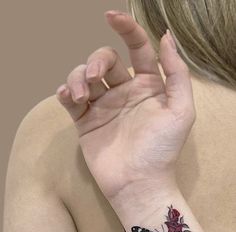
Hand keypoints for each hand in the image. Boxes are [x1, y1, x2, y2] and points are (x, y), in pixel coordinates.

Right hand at [56, 10, 195, 202]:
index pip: (137, 49)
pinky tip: (68, 97)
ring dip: (78, 77)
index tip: (111, 16)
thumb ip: (177, 73)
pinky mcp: (86, 122)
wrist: (138, 184)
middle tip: (95, 75)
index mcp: (148, 86)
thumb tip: (166, 37)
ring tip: (80, 96)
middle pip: (105, 60)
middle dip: (96, 60)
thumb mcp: (180, 111)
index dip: (126, 29)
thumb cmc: (162, 150)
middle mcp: (124, 93)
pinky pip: (70, 101)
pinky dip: (65, 93)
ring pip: (84, 77)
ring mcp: (104, 107)